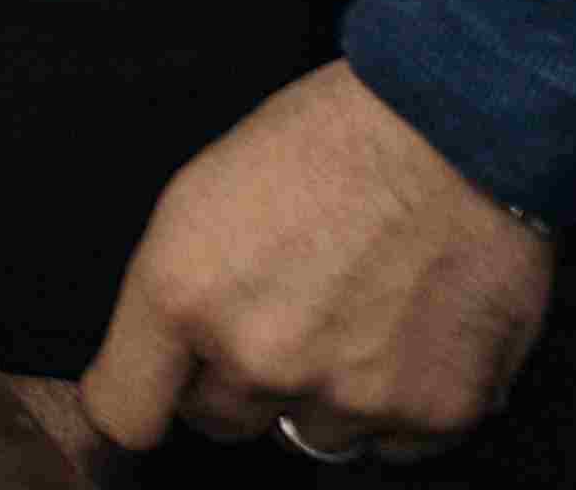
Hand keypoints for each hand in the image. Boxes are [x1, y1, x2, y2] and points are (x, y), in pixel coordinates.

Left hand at [80, 61, 550, 463]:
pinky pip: (394, 442)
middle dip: (241, 381)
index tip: (157, 394)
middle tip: (284, 317)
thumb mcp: (201, 198)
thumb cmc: (326, 144)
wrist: (451, 133)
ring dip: (325, 394)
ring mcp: (348, 393)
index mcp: (182, 295)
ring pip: (313, 433)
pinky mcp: (434, 412)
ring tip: (357, 314)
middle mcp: (258, 356)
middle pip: (221, 420)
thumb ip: (178, 292)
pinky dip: (401, 403)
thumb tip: (170, 360)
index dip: (142, 402)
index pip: (124, 410)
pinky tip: (410, 335)